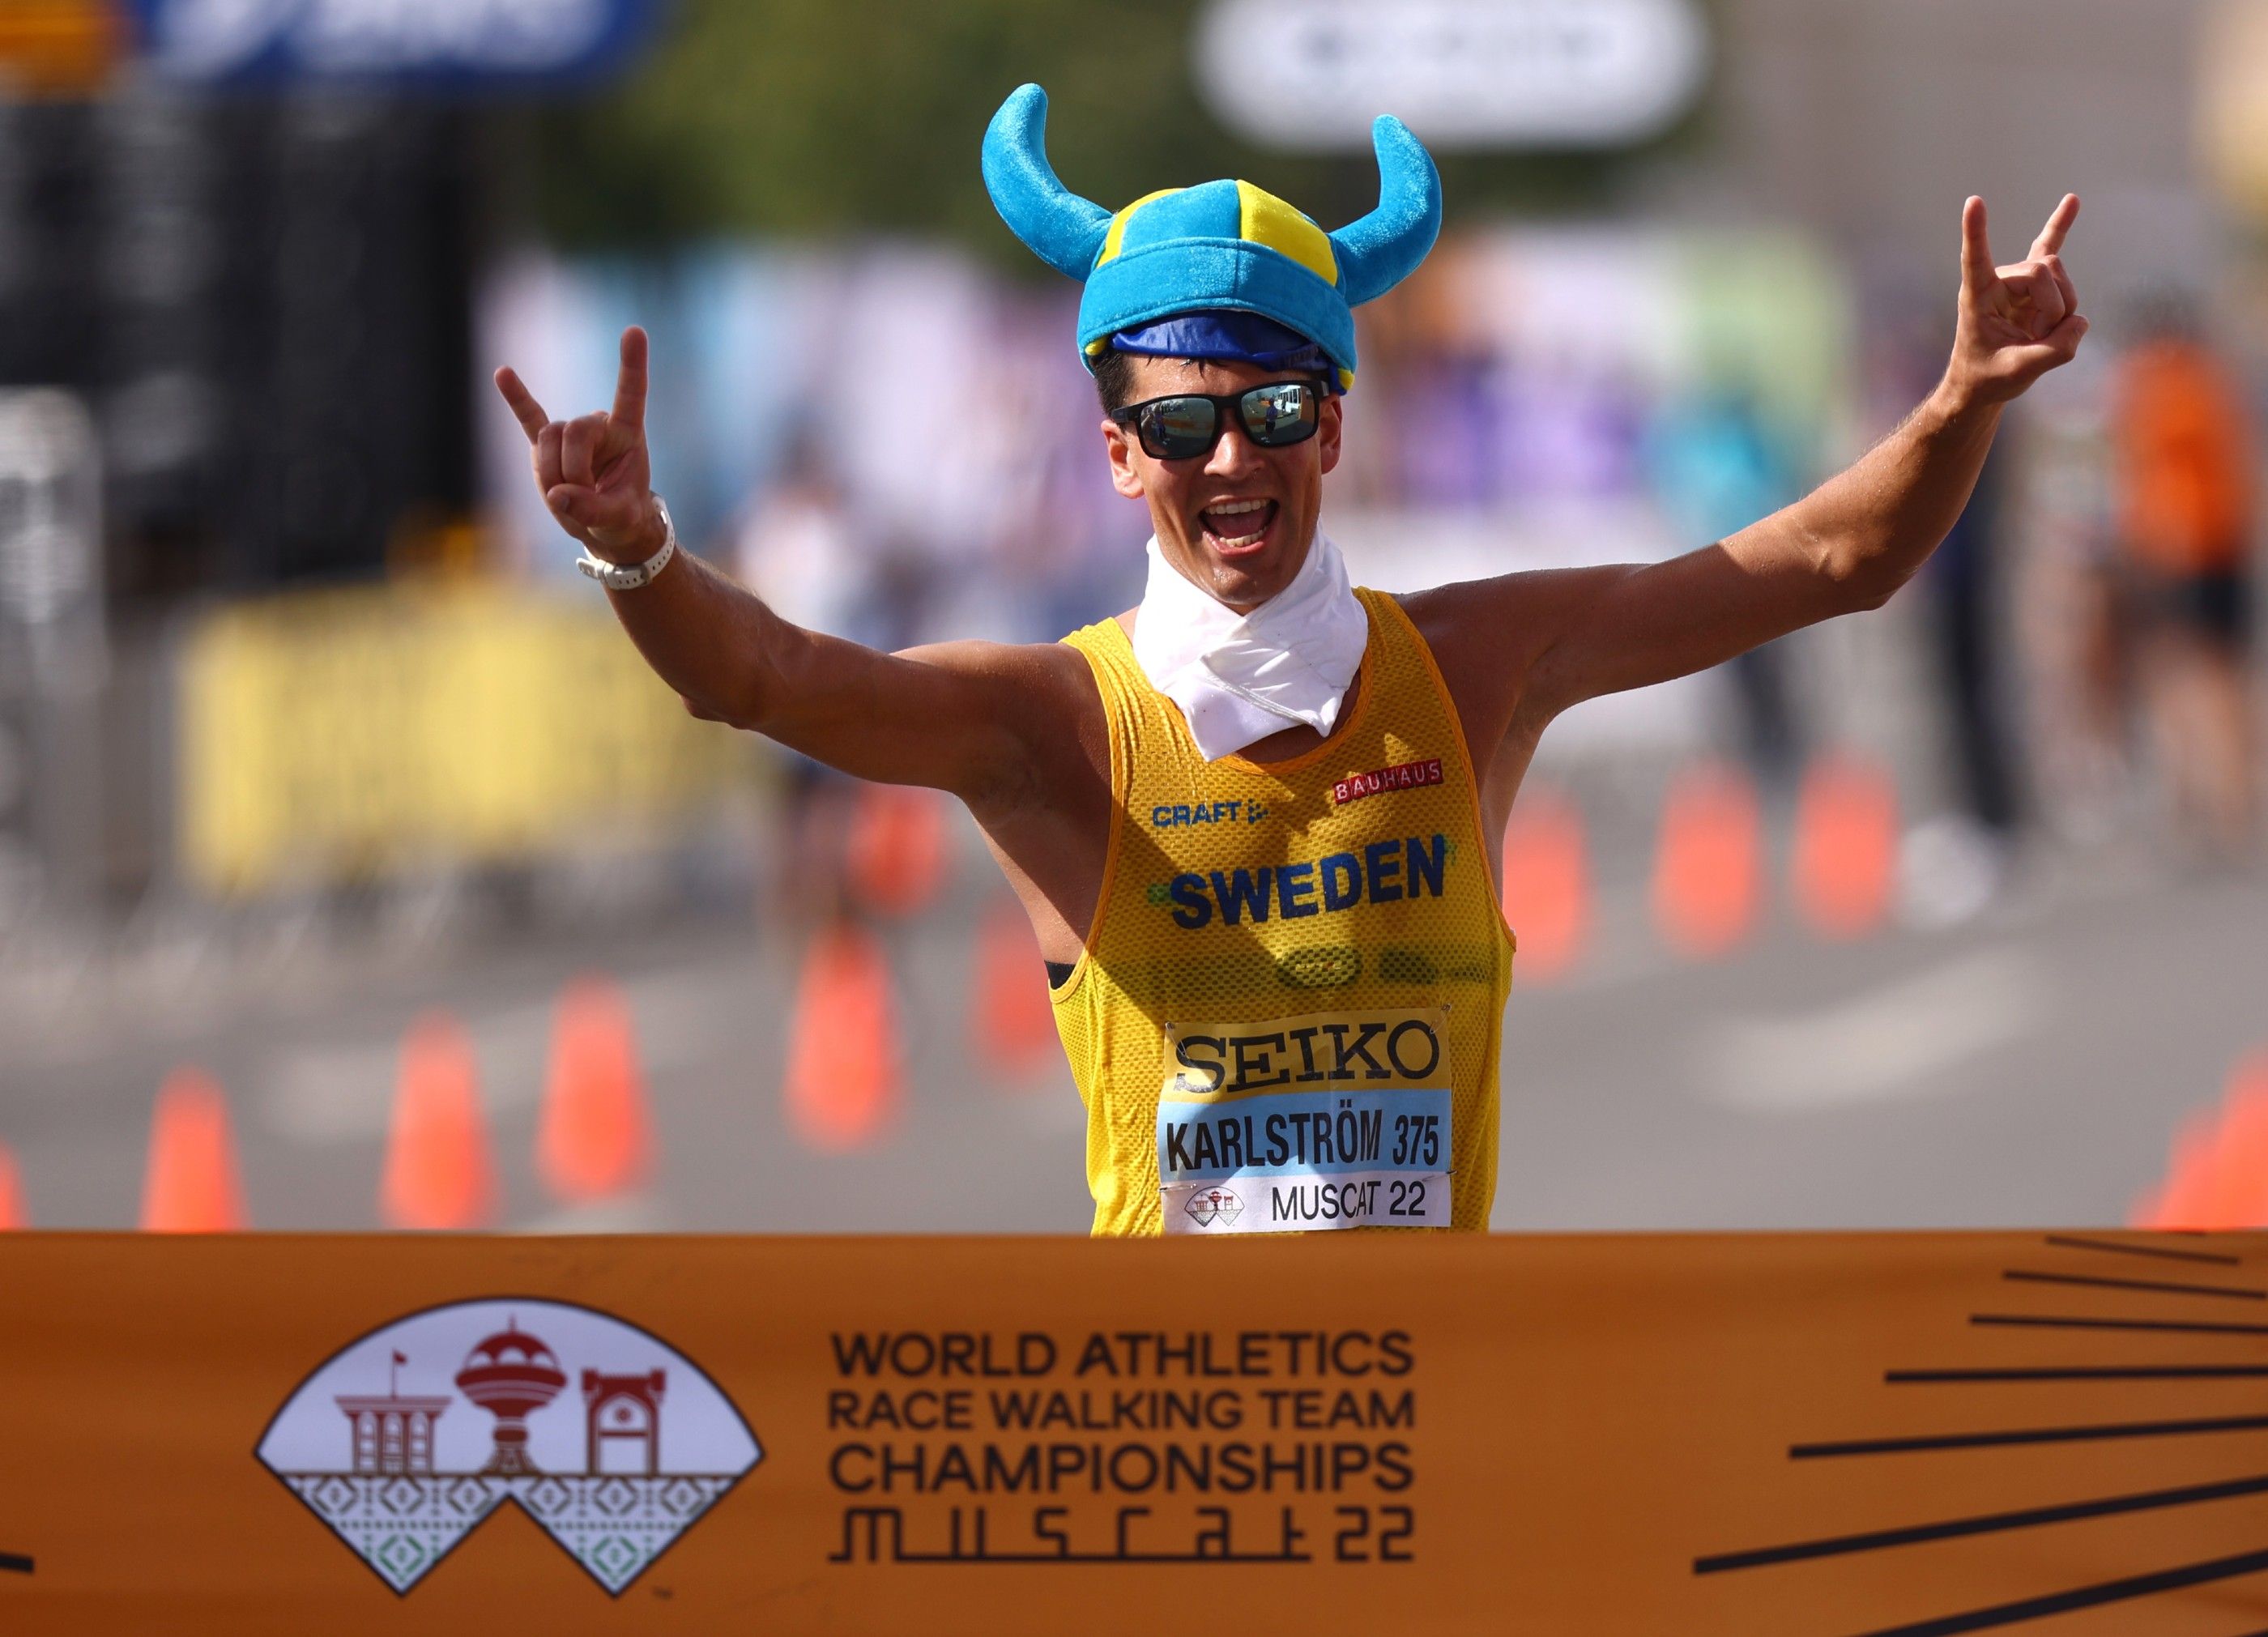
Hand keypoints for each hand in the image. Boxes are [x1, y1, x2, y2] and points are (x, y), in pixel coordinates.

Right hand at [494, 325, 663, 563]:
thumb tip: (558, 495)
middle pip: (573, 429)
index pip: (631, 393)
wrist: (603, 527)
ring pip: (547, 437)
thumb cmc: (621, 517)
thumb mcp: (618, 521)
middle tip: (579, 498)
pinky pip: (529, 418)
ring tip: (565, 497)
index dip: (632, 365)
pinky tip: (502, 373)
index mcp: (628, 434)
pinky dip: (517, 399)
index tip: (634, 331)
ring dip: (550, 472)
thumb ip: (594, 510)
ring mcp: (570, 434)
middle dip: (572, 468)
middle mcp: (598, 426)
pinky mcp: (545, 446)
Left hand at [1948, 193, 2086, 405]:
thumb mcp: (2021, 371)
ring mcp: (2019, 281)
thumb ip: (2056, 350)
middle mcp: (1998, 281)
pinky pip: (2052, 248)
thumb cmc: (1989, 377)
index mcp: (1977, 297)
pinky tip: (2073, 200)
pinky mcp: (2036, 286)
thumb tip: (2078, 321)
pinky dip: (2062, 224)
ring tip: (2040, 335)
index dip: (1976, 232)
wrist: (1985, 383)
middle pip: (2042, 271)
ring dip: (2062, 311)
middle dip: (2053, 308)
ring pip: (2059, 277)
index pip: (1975, 259)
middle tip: (2038, 339)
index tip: (1973, 201)